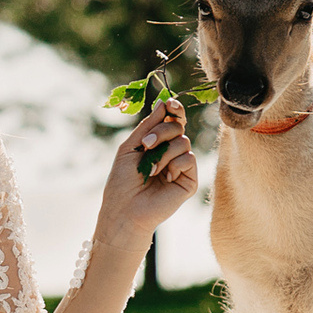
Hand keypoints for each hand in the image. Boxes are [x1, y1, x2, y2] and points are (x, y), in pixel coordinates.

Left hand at [95, 96, 197, 256]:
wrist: (125, 210)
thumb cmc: (122, 181)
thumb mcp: (130, 147)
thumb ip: (148, 126)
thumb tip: (164, 102)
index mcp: (156, 144)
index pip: (171, 121)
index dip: (173, 110)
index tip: (171, 104)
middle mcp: (170, 153)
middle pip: (177, 127)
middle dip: (161, 132)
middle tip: (146, 145)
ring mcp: (181, 166)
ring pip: (183, 142)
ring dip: (164, 152)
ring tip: (150, 169)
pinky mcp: (189, 180)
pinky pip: (189, 159)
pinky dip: (174, 165)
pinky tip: (164, 178)